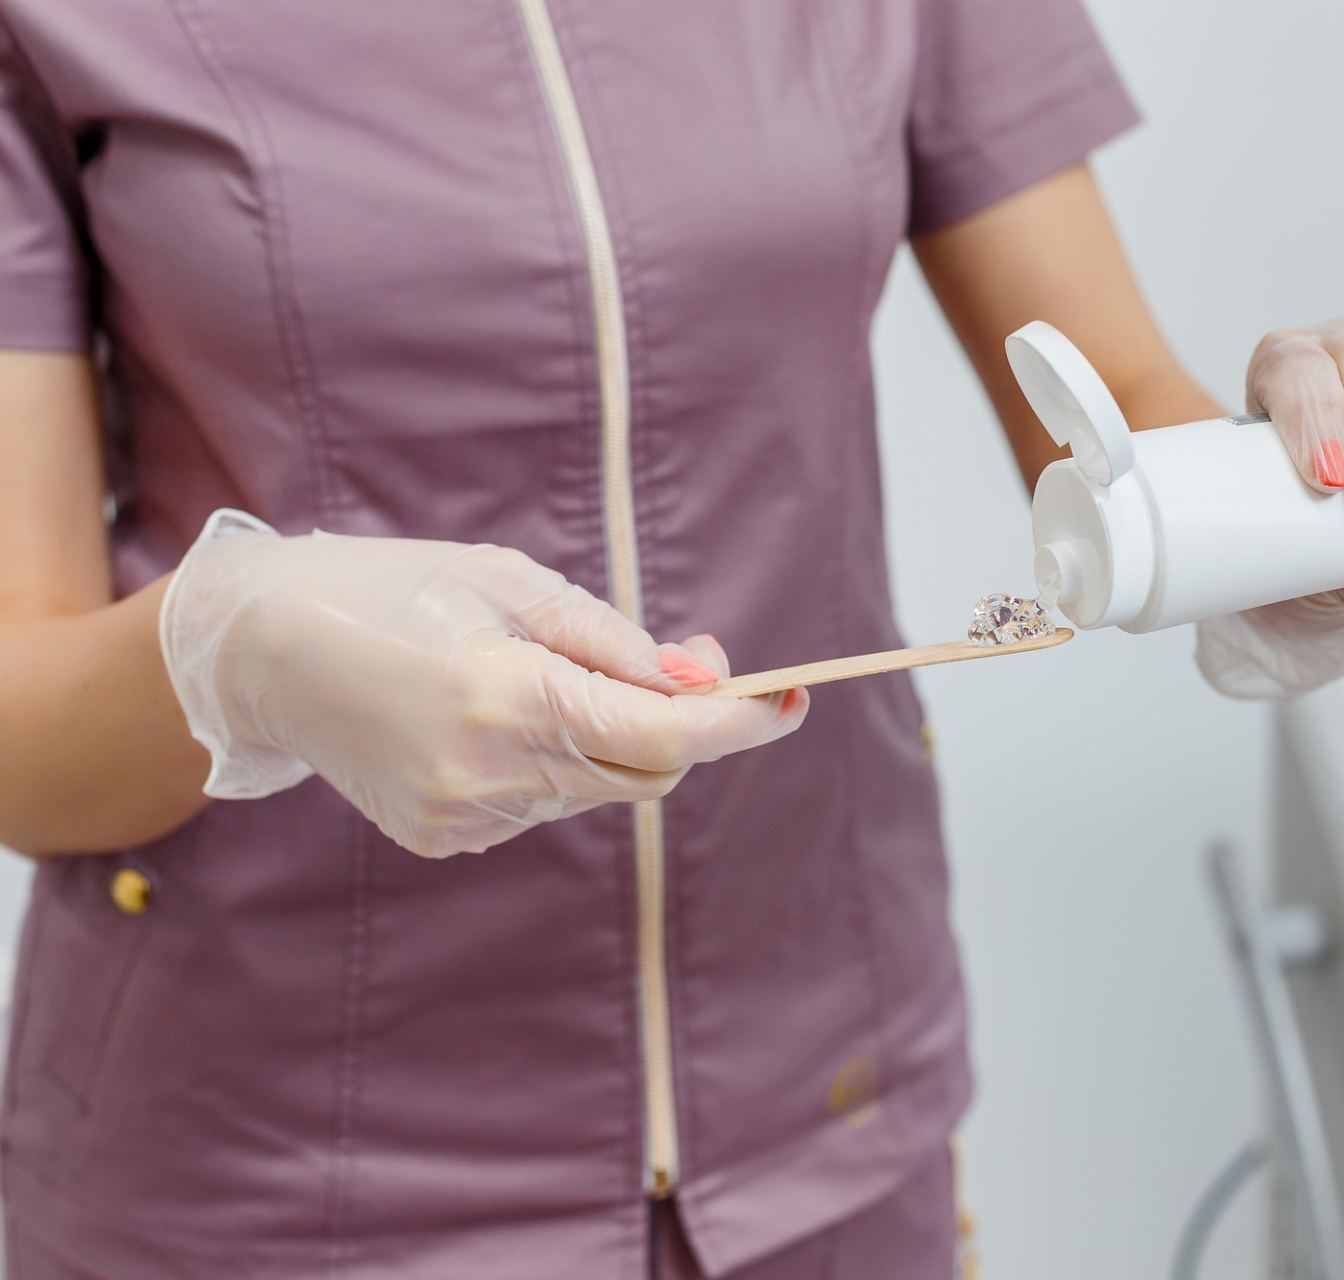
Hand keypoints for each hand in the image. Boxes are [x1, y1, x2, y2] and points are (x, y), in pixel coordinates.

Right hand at [160, 511, 805, 855]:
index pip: (664, 737)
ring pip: (596, 790)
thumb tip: (706, 679)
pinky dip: (553, 763)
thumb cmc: (393, 587)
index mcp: (508, 696)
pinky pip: (544, 805)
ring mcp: (464, 818)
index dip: (741, 725)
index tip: (793, 700)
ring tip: (532, 674)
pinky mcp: (444, 839)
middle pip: (646, 775)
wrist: (262, 649)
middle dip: (683, 728)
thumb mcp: (512, 582)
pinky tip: (491, 718)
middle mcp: (490, 773)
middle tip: (682, 665)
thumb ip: (616, 643)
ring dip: (606, 740)